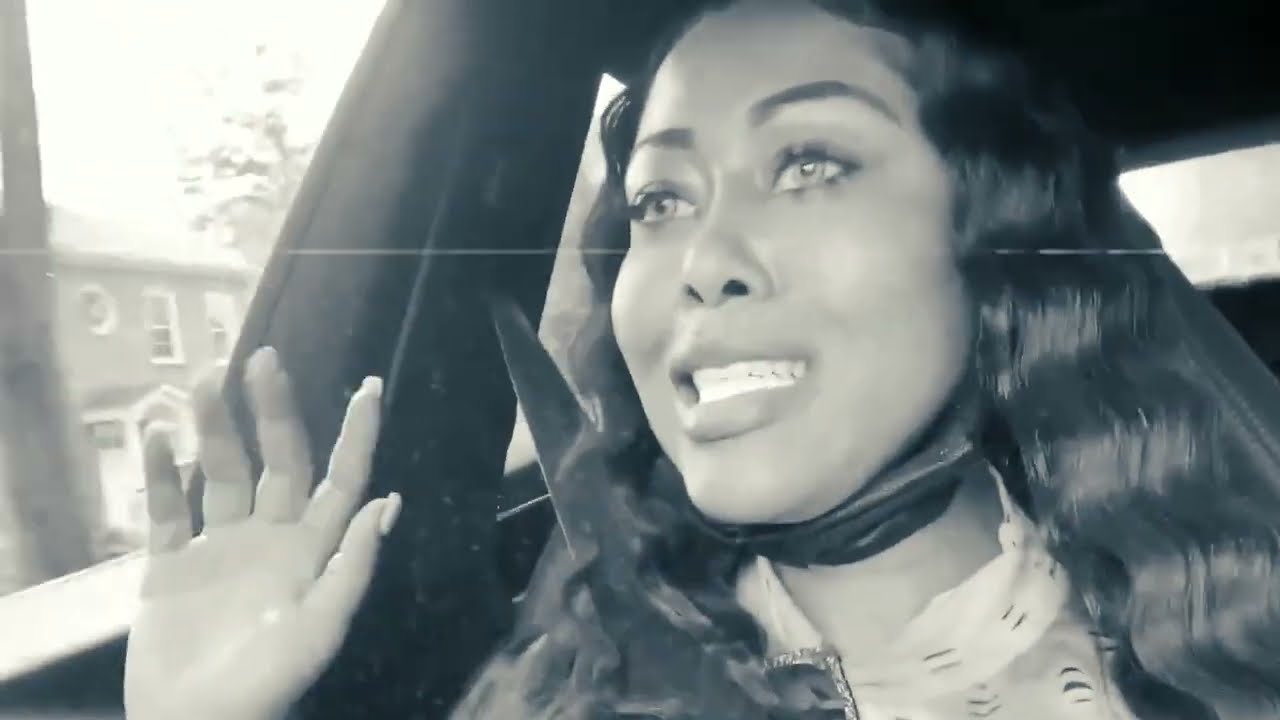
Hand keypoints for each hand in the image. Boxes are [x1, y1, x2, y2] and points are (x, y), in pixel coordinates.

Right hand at [124, 348, 400, 719]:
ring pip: (221, 470)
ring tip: (200, 381)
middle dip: (274, 411)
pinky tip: (154, 435)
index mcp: (314, 550)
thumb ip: (353, 565)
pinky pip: (166, 506)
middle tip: (262, 360)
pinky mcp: (170, 562)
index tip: (370, 385)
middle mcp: (272, 536)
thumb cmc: (267, 685)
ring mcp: (220, 545)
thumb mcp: (320, 628)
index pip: (342, 479)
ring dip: (213, 427)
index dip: (357, 435)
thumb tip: (387, 501)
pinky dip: (159, 471)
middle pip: (279, 460)